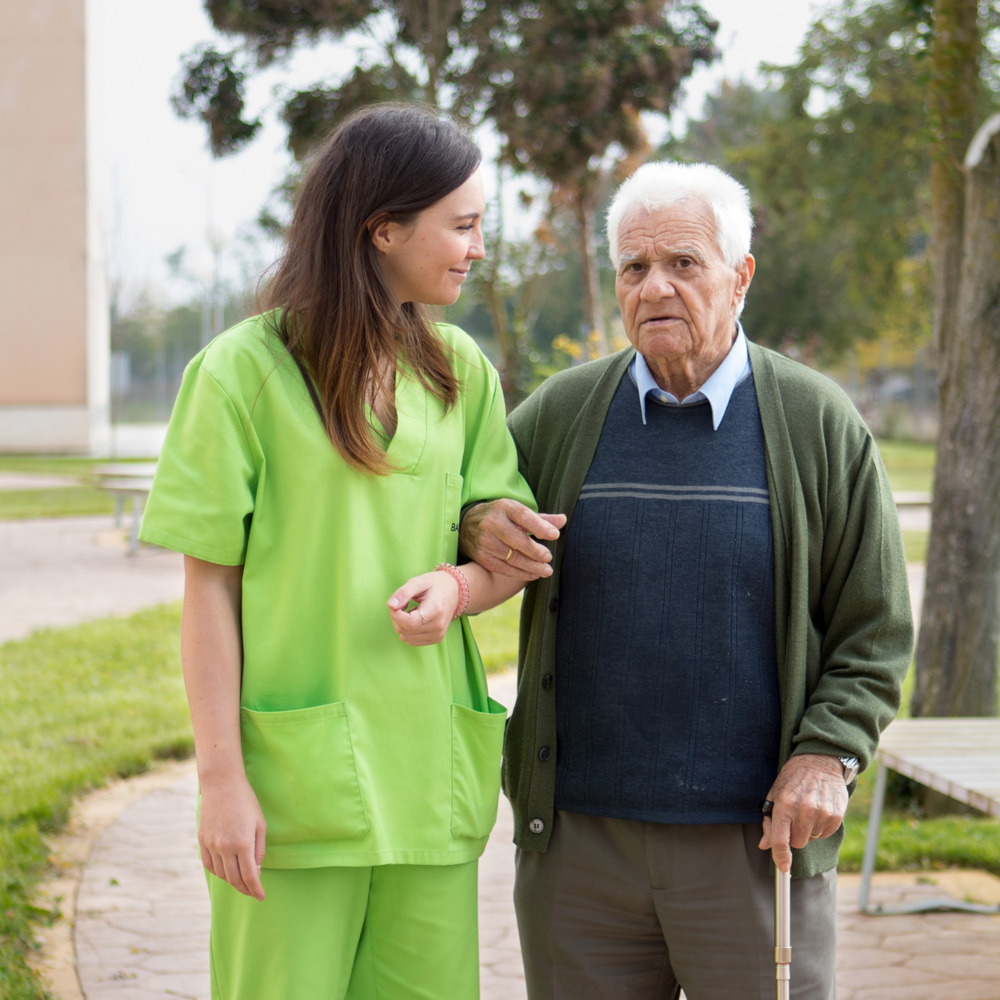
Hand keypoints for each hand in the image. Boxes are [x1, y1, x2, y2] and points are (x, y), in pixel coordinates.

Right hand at [197, 774, 266, 900]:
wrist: (222, 785)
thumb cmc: (246, 802)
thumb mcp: (260, 823)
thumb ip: (259, 849)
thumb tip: (256, 871)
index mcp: (243, 842)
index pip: (250, 876)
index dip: (256, 889)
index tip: (261, 896)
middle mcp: (225, 847)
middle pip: (234, 879)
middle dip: (245, 889)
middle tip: (253, 892)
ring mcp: (211, 845)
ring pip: (221, 874)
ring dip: (232, 881)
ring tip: (242, 882)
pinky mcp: (202, 841)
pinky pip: (209, 865)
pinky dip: (218, 872)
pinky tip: (226, 871)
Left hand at [387, 571, 458, 644]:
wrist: (454, 591)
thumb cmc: (434, 584)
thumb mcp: (418, 582)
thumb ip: (403, 593)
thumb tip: (390, 605)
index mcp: (435, 609)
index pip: (409, 622)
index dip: (396, 615)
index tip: (395, 604)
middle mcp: (438, 626)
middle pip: (404, 630)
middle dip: (397, 617)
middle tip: (403, 604)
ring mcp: (438, 634)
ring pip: (405, 637)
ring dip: (402, 624)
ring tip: (411, 611)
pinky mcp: (436, 639)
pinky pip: (411, 641)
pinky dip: (408, 630)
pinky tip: (416, 618)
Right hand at [459, 499, 565, 578]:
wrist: (466, 524)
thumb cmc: (499, 516)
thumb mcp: (517, 511)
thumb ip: (540, 519)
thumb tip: (563, 520)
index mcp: (504, 508)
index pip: (523, 516)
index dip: (540, 526)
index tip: (555, 535)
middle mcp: (492, 523)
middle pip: (517, 540)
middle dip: (535, 551)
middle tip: (548, 557)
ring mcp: (485, 541)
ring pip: (512, 557)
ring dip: (531, 566)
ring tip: (546, 570)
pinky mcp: (482, 557)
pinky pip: (504, 568)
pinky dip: (520, 573)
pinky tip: (533, 574)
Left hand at [759, 754, 848, 872]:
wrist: (820, 761)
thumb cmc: (794, 778)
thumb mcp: (775, 794)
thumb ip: (769, 821)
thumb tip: (764, 845)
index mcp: (785, 804)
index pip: (781, 839)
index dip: (780, 857)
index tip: (783, 868)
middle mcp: (804, 810)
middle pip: (797, 842)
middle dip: (794, 834)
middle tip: (794, 818)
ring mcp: (822, 813)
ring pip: (811, 838)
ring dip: (808, 830)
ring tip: (807, 809)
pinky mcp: (836, 815)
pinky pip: (825, 833)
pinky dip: (820, 826)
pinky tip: (819, 809)